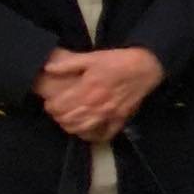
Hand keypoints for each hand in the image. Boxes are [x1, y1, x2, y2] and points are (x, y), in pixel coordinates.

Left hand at [37, 46, 164, 139]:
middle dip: (58, 117)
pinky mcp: (120, 120)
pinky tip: (88, 130)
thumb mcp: (92, 57)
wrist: (145, 67)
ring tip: (70, 120)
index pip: (59, 106)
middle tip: (59, 111)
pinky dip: (93, 136)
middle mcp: (95, 105)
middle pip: (68, 120)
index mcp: (86, 89)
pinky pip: (104, 135)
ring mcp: (108, 115)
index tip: (51, 102)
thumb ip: (69, 63)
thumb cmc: (117, 61)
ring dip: (71, 127)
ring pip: (82, 129)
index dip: (50, 106)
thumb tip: (48, 69)